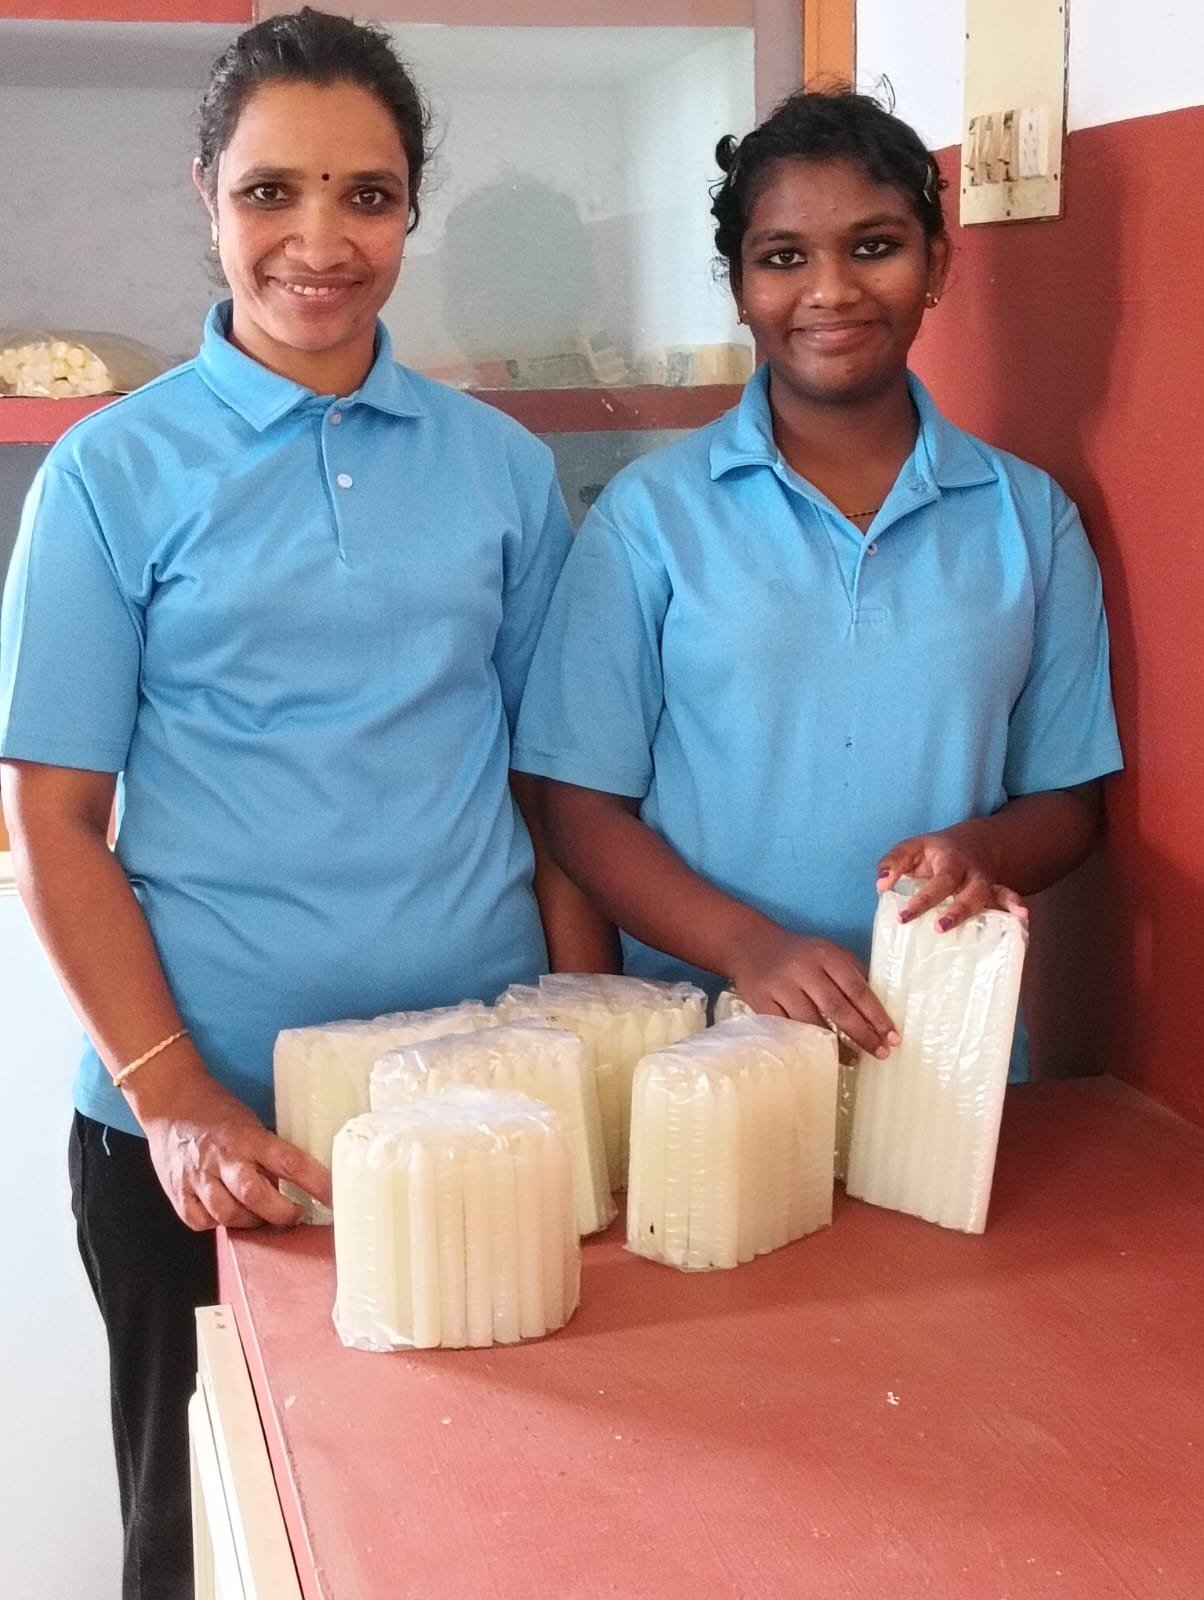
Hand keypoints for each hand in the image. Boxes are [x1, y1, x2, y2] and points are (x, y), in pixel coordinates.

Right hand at [125, 1057, 332, 1230]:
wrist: (170, 1100)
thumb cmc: (217, 1111)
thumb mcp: (252, 1122)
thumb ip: (268, 1153)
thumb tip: (298, 1183)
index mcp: (248, 1137)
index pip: (290, 1163)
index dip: (316, 1183)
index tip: (333, 1197)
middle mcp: (223, 1159)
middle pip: (255, 1196)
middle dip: (281, 1213)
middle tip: (296, 1215)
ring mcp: (198, 1178)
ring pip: (228, 1215)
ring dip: (250, 1222)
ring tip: (260, 1215)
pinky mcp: (177, 1192)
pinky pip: (200, 1222)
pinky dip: (217, 1223)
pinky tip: (226, 1213)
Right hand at [726, 918, 898, 1058]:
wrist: (751, 945)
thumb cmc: (801, 955)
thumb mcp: (829, 954)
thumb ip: (853, 975)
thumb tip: (881, 1012)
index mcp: (826, 956)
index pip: (857, 989)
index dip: (877, 1016)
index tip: (893, 1037)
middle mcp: (804, 969)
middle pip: (838, 1008)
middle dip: (863, 1034)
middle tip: (881, 1053)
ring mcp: (781, 986)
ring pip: (812, 1023)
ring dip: (837, 1046)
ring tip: (855, 1059)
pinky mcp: (761, 1002)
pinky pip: (788, 1030)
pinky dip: (807, 1044)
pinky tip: (821, 1054)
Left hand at [877, 831, 1027, 931]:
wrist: (972, 843)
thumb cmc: (933, 853)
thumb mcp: (910, 849)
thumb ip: (893, 864)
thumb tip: (881, 885)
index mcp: (949, 861)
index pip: (936, 881)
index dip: (921, 900)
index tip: (903, 917)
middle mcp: (971, 872)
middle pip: (969, 890)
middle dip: (958, 910)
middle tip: (940, 928)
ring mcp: (987, 883)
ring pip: (994, 894)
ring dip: (1003, 906)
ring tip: (1016, 916)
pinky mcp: (996, 893)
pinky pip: (1008, 898)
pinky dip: (1017, 906)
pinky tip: (1024, 918)